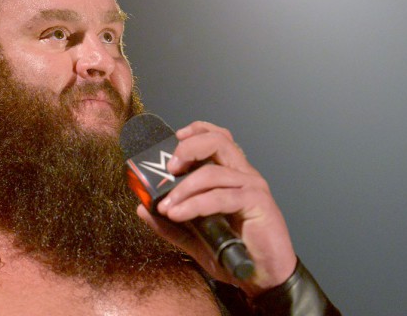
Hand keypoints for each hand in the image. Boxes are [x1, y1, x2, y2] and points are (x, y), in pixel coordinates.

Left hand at [136, 121, 297, 295]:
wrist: (263, 276)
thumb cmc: (235, 251)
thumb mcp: (194, 238)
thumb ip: (170, 223)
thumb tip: (143, 208)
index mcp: (232, 174)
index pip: (218, 137)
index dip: (197, 130)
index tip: (174, 137)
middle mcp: (243, 174)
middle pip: (218, 142)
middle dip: (188, 149)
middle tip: (168, 169)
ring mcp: (252, 186)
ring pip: (214, 172)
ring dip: (183, 188)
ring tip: (166, 206)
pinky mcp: (258, 203)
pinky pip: (220, 197)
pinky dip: (195, 204)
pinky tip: (179, 214)